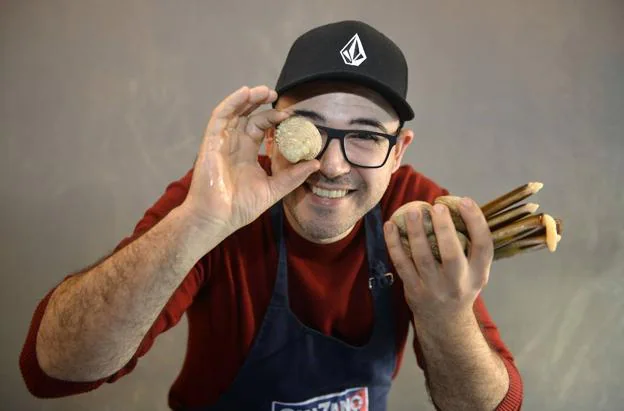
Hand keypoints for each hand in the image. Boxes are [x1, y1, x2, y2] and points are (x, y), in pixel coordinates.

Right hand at [182, 85, 319, 231]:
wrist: (217, 218)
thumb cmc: (239, 208)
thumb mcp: (273, 190)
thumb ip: (293, 177)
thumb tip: (315, 164)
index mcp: (247, 153)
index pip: (260, 128)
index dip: (274, 119)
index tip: (290, 116)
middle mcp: (234, 144)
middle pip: (247, 116)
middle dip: (261, 103)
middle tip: (277, 95)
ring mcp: (222, 142)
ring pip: (234, 111)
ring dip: (248, 98)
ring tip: (265, 90)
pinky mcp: (211, 142)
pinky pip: (220, 117)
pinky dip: (231, 102)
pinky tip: (245, 93)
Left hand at [384, 198, 493, 322]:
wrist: (445, 322)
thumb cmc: (459, 285)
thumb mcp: (475, 271)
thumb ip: (469, 245)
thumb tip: (453, 204)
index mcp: (478, 274)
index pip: (484, 246)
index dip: (476, 221)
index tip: (464, 200)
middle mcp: (458, 282)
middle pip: (451, 254)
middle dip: (443, 228)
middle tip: (436, 206)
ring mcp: (433, 288)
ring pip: (423, 257)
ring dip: (416, 232)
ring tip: (412, 211)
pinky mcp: (413, 290)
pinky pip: (401, 263)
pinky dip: (394, 244)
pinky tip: (390, 226)